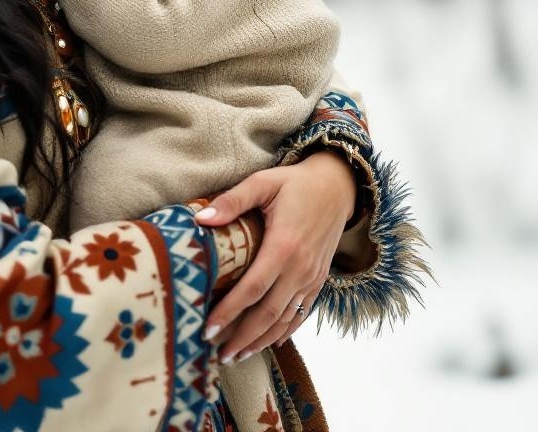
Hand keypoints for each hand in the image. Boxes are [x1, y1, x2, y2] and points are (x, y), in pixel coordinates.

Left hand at [194, 150, 356, 363]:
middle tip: (218, 354)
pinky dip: (285, 331)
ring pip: (286, 319)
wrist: (337, 186)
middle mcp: (301, 267)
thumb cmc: (294, 183)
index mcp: (284, 245)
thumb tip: (200, 219)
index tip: (209, 328)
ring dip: (261, 340)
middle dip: (242, 336)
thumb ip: (232, 200)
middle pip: (269, 312)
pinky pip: (302, 313)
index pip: (253, 288)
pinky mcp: (319, 280)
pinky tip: (267, 341)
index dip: (231, 311)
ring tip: (237, 355)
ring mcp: (312, 277)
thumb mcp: (262, 182)